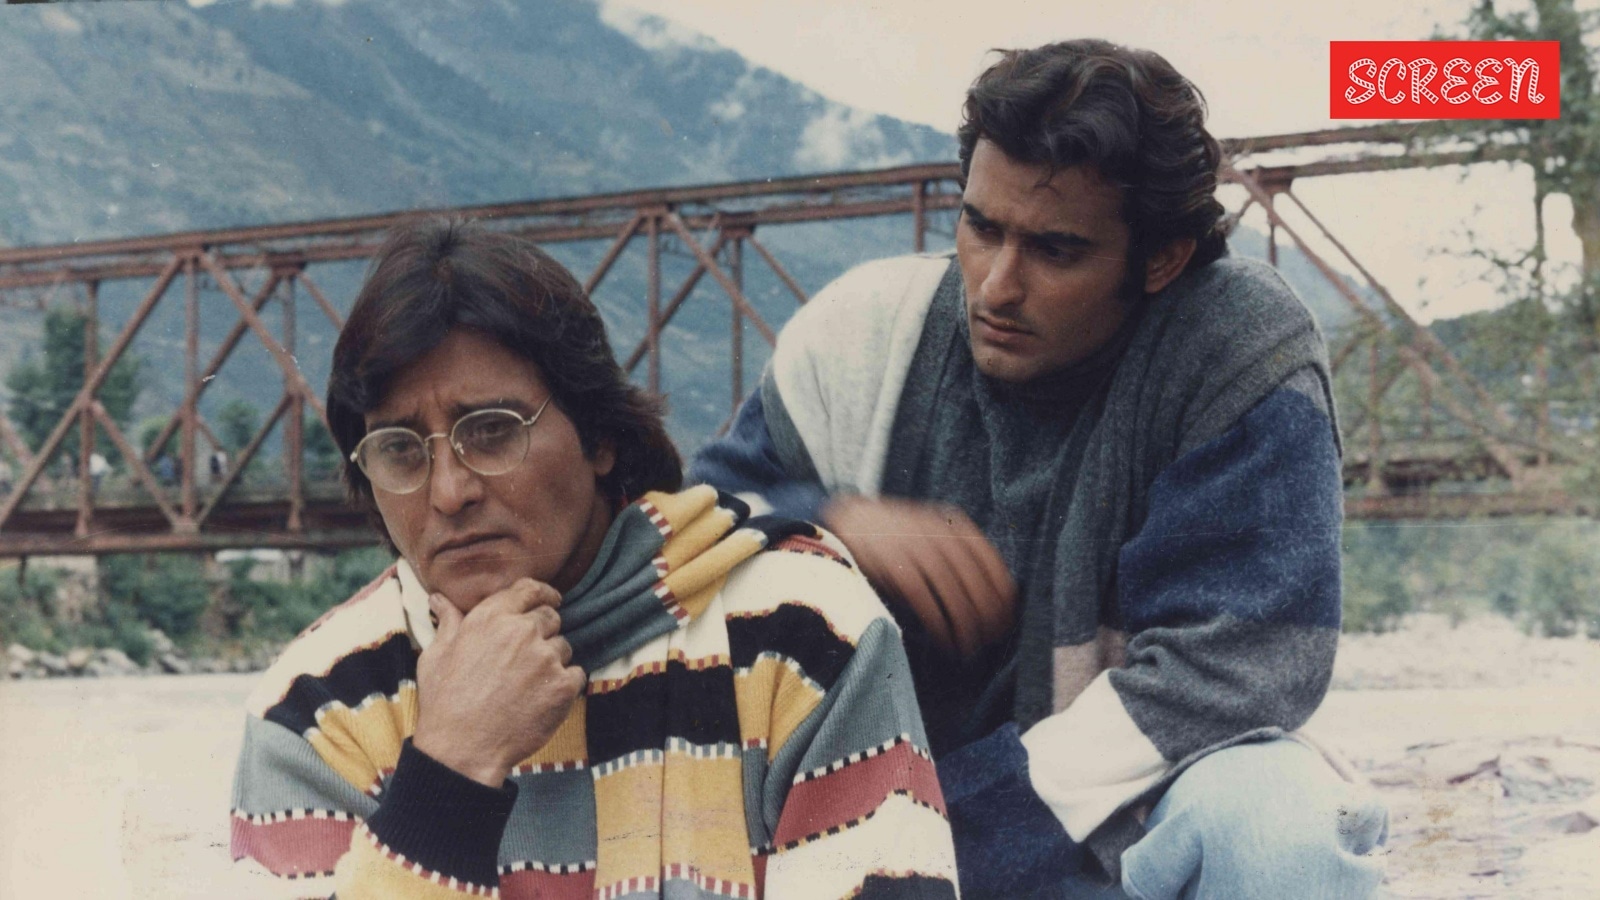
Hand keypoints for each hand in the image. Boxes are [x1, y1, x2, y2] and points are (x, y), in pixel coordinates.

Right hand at [412, 578, 584, 786]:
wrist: (462, 750)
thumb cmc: (445, 703)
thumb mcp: (436, 656)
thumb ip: (448, 622)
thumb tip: (440, 599)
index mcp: (491, 617)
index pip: (530, 589)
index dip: (542, 593)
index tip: (550, 599)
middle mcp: (522, 631)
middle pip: (550, 617)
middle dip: (543, 632)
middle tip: (527, 658)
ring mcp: (546, 658)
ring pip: (563, 646)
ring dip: (552, 660)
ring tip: (528, 685)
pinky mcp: (563, 685)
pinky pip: (576, 674)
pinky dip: (564, 684)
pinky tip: (542, 700)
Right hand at [822, 496, 1015, 659]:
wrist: (849, 520)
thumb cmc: (895, 534)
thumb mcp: (932, 529)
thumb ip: (955, 551)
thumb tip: (987, 593)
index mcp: (953, 524)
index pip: (990, 562)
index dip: (1002, 592)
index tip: (1007, 615)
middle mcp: (939, 535)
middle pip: (975, 581)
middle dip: (987, 614)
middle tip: (991, 638)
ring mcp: (917, 550)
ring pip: (954, 594)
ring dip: (965, 626)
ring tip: (969, 647)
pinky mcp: (896, 567)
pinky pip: (926, 602)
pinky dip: (939, 625)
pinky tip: (944, 641)